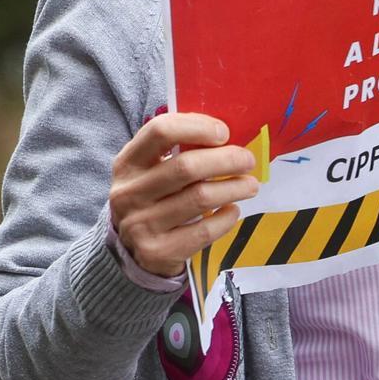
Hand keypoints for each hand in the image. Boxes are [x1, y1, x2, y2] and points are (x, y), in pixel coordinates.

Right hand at [109, 113, 257, 277]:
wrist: (131, 248)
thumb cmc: (153, 195)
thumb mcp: (152, 168)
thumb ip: (179, 148)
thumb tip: (226, 134)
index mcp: (128, 162)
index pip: (160, 131)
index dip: (197, 126)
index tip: (224, 133)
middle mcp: (129, 193)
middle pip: (186, 167)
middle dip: (226, 160)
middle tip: (248, 160)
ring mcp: (140, 225)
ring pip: (199, 198)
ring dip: (234, 188)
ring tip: (250, 185)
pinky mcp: (156, 252)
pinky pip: (203, 231)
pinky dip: (226, 219)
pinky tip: (233, 210)